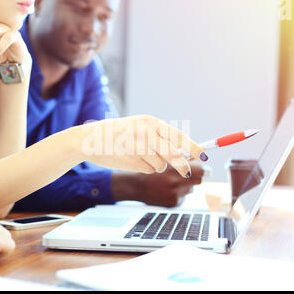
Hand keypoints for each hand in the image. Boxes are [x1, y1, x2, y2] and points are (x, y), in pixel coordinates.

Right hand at [80, 115, 207, 178]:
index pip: (178, 136)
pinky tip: (130, 159)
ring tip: (139, 156)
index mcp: (150, 122)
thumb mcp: (139, 128)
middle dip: (183, 164)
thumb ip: (160, 138)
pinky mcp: (131, 160)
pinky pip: (148, 170)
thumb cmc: (116, 134)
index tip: (205, 156)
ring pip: (160, 164)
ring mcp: (138, 147)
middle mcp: (146, 132)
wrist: (89, 140)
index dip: (194, 147)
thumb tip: (185, 153)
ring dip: (156, 165)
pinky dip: (144, 168)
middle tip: (187, 171)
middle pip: (174, 153)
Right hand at [112, 163, 204, 206]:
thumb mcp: (165, 160)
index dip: (205, 169)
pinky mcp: (172, 203)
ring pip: (191, 189)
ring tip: (172, 182)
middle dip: (196, 176)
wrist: (136, 186)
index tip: (207, 169)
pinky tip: (168, 190)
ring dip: (186, 185)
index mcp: (174, 170)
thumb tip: (200, 158)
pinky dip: (179, 193)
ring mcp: (174, 195)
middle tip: (192, 174)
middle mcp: (175, 183)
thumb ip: (182, 159)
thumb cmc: (151, 170)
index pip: (200, 170)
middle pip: (199, 181)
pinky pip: (183, 197)